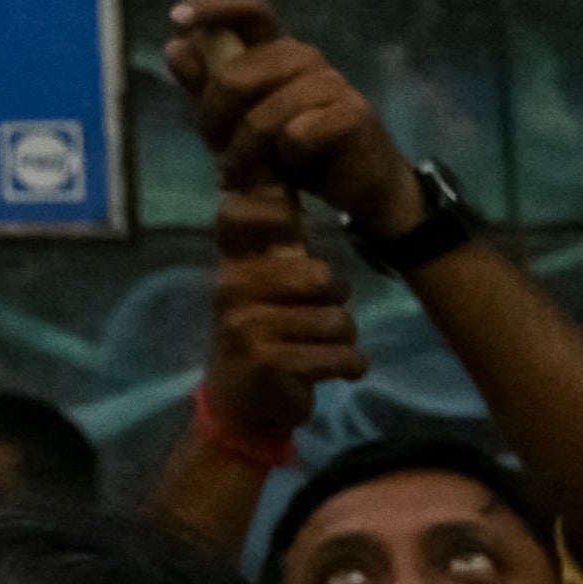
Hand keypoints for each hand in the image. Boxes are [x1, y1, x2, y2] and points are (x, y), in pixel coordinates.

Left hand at [167, 0, 426, 245]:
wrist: (355, 185)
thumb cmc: (290, 149)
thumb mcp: (236, 122)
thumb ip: (207, 87)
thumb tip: (176, 47)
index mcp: (274, 52)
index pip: (251, 11)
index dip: (216, 6)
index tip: (179, 18)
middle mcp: (304, 58)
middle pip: (236, 75)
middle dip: (214, 119)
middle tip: (217, 152)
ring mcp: (333, 82)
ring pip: (265, 113)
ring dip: (246, 151)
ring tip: (244, 174)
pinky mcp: (355, 113)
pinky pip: (298, 133)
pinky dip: (286, 156)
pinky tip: (294, 165)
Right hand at [202, 187, 363, 434]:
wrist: (242, 406)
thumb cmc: (265, 335)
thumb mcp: (266, 284)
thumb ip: (277, 240)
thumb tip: (283, 177)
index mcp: (235, 263)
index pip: (241, 214)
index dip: (270, 208)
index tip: (287, 221)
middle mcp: (233, 286)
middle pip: (323, 277)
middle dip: (337, 303)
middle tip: (316, 320)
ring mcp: (245, 324)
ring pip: (338, 320)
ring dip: (344, 340)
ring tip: (322, 349)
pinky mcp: (266, 360)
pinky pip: (339, 356)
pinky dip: (349, 367)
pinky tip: (334, 372)